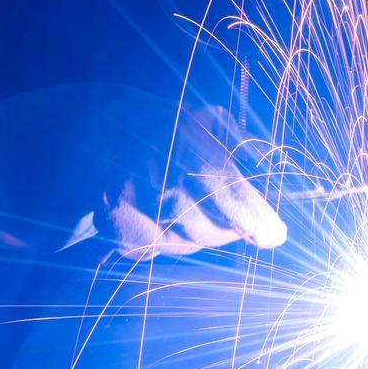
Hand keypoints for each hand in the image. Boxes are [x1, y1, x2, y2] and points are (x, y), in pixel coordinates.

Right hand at [103, 106, 288, 259]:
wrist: (92, 120)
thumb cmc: (158, 121)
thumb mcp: (201, 117)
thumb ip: (233, 142)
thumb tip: (261, 167)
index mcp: (193, 151)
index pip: (235, 198)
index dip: (257, 222)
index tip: (275, 237)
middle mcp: (166, 184)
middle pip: (211, 232)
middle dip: (229, 231)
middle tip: (236, 224)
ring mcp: (138, 208)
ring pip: (183, 244)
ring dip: (196, 236)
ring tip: (192, 211)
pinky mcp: (114, 223)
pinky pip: (149, 251)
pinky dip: (159, 241)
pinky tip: (159, 219)